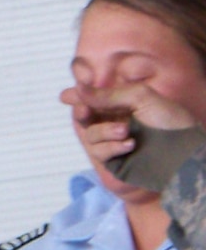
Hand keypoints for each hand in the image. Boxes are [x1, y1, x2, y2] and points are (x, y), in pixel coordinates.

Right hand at [61, 81, 200, 175]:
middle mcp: (114, 121)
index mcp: (121, 104)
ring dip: (105, 132)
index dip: (77, 94)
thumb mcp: (141, 97)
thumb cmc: (170, 122)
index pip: (93, 96)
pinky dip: (112, 147)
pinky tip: (129, 144)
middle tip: (85, 110)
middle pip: (83, 116)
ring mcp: (112, 141)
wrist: (183, 152)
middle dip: (81, 111)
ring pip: (90, 135)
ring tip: (125, 131)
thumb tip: (79, 89)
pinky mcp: (113, 160)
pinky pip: (99, 152)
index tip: (67, 95)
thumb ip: (108, 94)